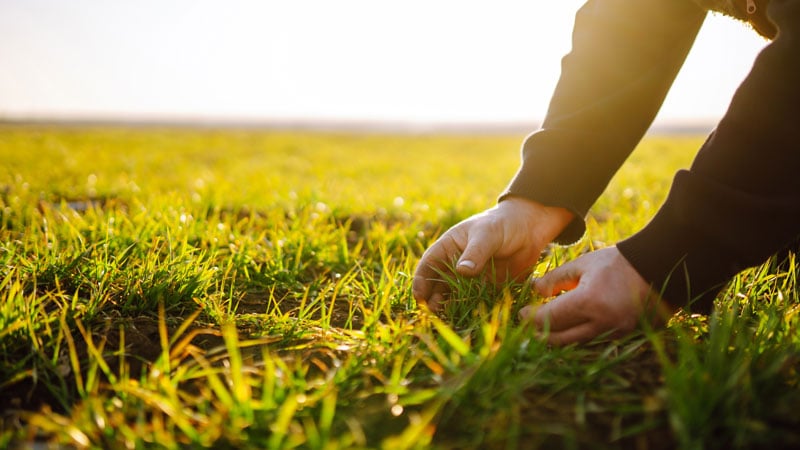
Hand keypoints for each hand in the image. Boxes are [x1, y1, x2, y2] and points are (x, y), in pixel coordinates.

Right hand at [412, 196, 572, 309]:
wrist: (529, 228)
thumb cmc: (503, 223)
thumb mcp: (488, 234)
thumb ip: (476, 252)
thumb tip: (462, 271)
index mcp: (449, 247)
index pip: (429, 264)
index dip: (421, 280)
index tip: (420, 296)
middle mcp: (456, 264)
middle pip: (437, 284)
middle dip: (432, 298)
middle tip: (433, 312)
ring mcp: (471, 277)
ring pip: (454, 295)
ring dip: (448, 306)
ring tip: (447, 318)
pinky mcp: (487, 287)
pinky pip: (475, 301)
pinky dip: (470, 310)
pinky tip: (468, 318)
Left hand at [519, 246, 674, 344]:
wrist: (659, 270)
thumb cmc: (617, 263)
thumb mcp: (583, 265)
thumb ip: (555, 279)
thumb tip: (534, 291)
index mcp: (588, 302)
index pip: (550, 318)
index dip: (531, 318)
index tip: (520, 314)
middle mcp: (601, 324)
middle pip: (559, 339)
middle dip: (539, 333)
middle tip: (527, 325)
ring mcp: (614, 333)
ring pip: (575, 343)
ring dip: (557, 337)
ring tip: (543, 327)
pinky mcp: (622, 337)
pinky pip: (592, 341)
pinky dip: (576, 336)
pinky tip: (567, 327)